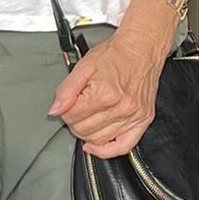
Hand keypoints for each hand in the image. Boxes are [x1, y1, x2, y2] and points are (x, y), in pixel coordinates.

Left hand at [49, 27, 167, 157]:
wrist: (141, 48)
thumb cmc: (116, 54)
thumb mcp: (83, 67)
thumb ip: (66, 90)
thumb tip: (55, 110)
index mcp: (104, 93)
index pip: (71, 117)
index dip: (65, 110)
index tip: (68, 104)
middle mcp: (121, 107)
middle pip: (84, 130)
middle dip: (75, 121)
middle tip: (77, 109)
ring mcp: (133, 115)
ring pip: (99, 139)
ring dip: (88, 133)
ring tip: (88, 119)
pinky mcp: (143, 120)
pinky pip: (124, 146)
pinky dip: (108, 150)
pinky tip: (97, 145)